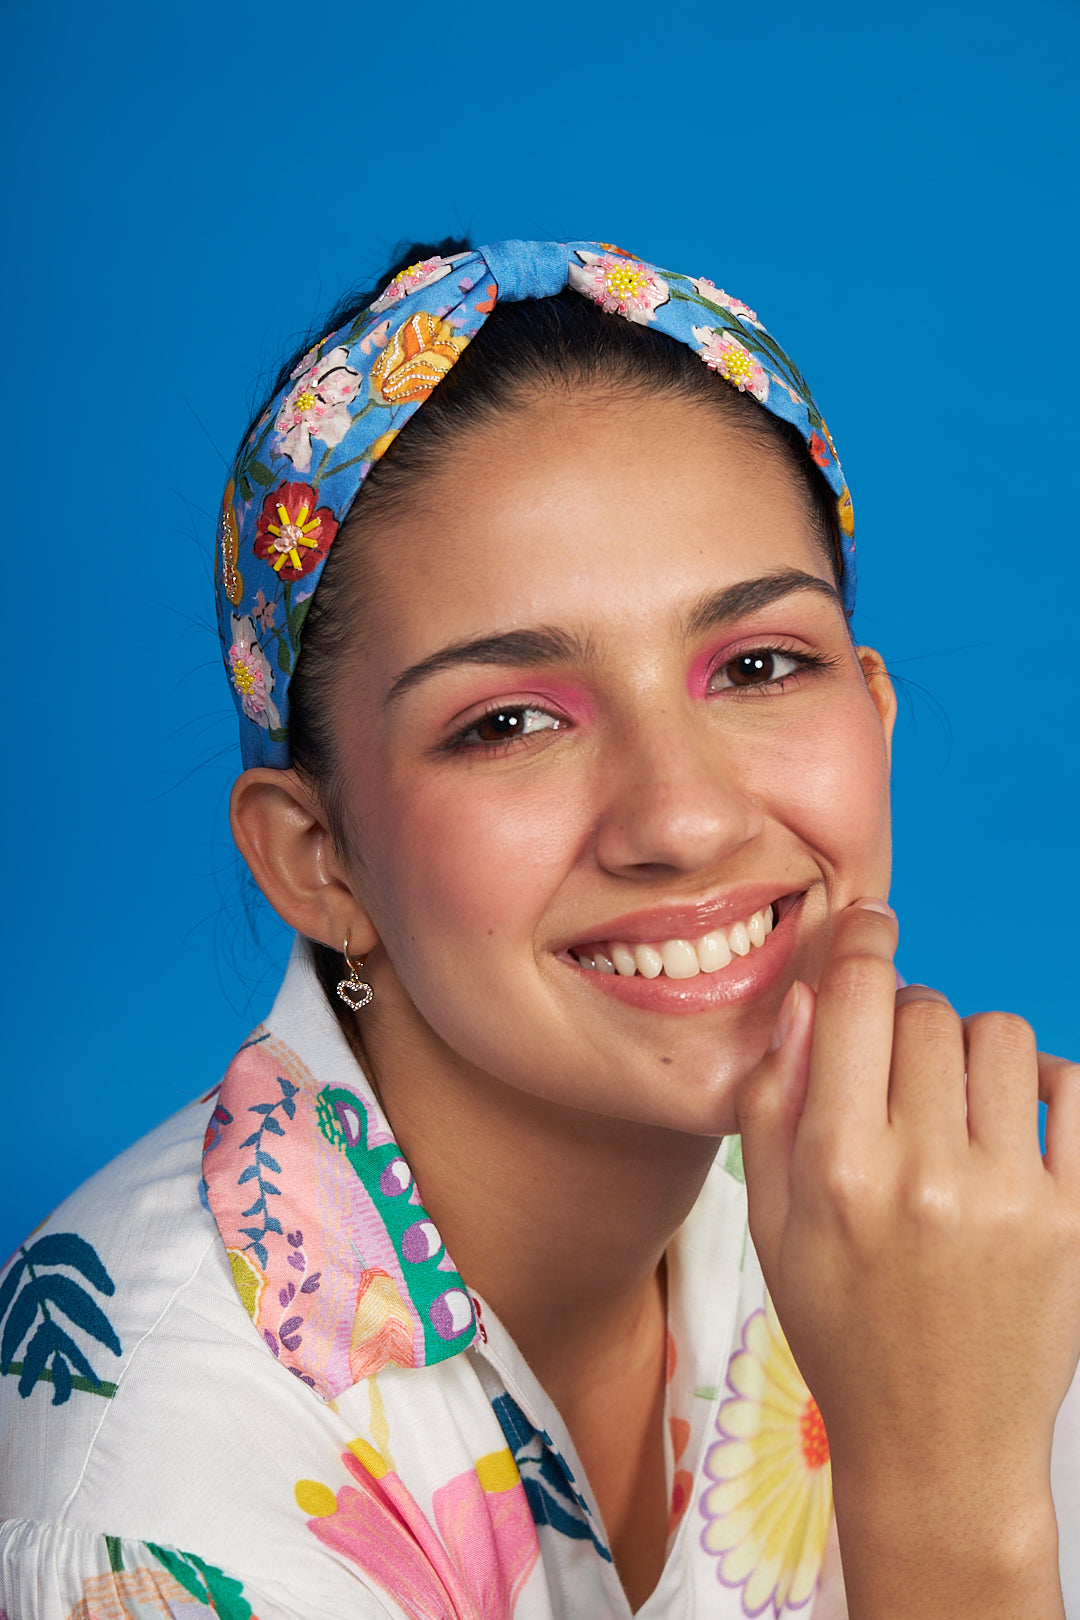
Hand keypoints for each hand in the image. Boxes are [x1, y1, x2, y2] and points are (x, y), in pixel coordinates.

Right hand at [735, 899, 1079, 1617]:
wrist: (936, 1443)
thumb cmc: (841, 1326)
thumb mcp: (771, 1219)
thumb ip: (776, 1101)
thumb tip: (811, 997)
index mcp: (838, 1169)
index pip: (859, 1000)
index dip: (865, 943)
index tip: (873, 923)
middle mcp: (924, 1174)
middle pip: (926, 1013)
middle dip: (907, 1020)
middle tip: (899, 1072)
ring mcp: (1009, 1197)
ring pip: (1002, 1037)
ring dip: (972, 1050)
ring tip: (957, 1102)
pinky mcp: (1076, 1220)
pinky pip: (1076, 1088)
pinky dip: (1048, 1084)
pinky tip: (1018, 1120)